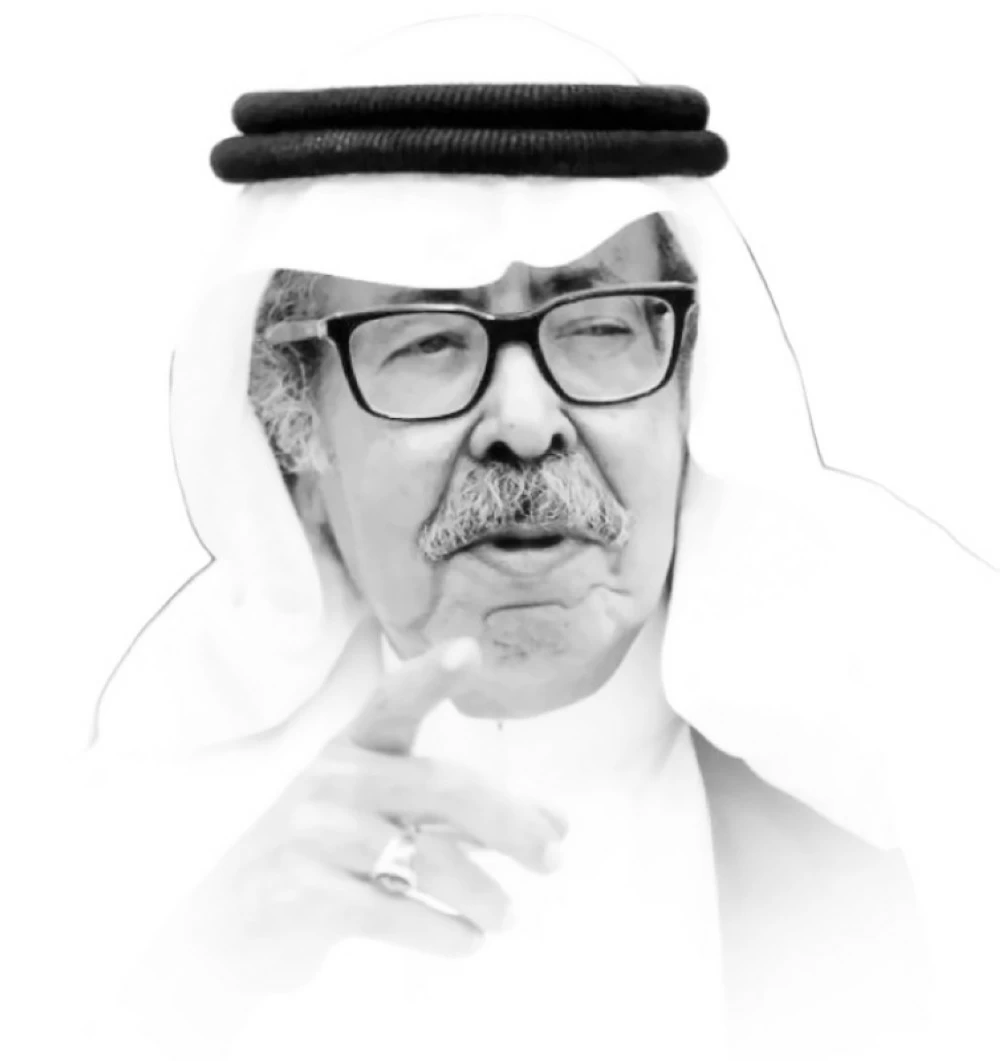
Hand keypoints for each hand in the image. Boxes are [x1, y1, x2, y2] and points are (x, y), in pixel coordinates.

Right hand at [164, 638, 566, 993]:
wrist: (226, 925)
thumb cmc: (322, 859)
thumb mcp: (383, 821)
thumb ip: (463, 817)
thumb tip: (555, 825)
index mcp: (350, 750)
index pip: (392, 703)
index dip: (430, 676)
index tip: (469, 649)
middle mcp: (332, 780)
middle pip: (439, 787)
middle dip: (508, 822)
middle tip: (553, 859)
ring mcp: (312, 834)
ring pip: (425, 859)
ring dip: (482, 894)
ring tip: (507, 919)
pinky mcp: (303, 892)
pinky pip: (394, 912)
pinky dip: (444, 933)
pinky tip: (466, 941)